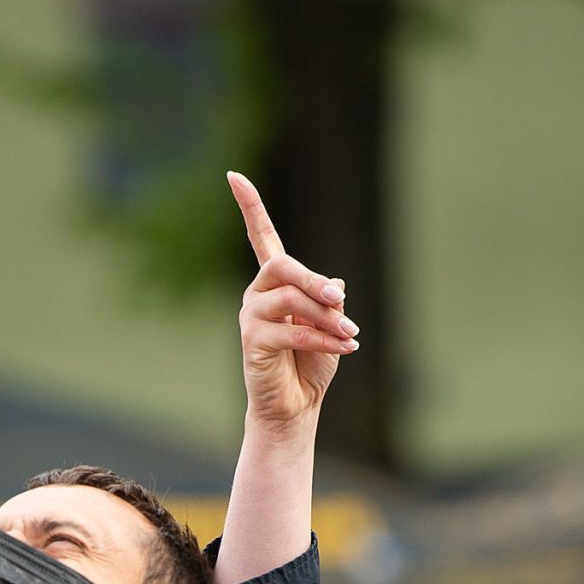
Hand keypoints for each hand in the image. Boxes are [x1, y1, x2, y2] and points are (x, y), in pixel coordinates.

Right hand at [228, 172, 356, 435]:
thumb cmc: (311, 364)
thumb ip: (327, 298)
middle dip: (315, 283)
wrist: (296, 407)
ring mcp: (251, 316)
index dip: (249, 207)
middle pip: (282, 266)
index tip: (233, 176)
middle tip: (339, 302)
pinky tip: (346, 347)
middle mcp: (258, 294)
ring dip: (325, 317)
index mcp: (275, 283)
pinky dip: (323, 339)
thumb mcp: (329, 322)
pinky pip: (292, 331)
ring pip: (290, 299)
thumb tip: (333, 285)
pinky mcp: (251, 342)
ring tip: (349, 334)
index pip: (260, 237)